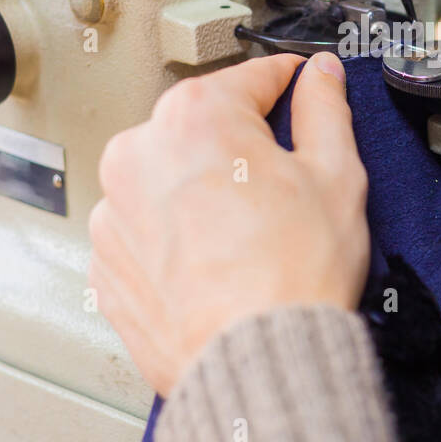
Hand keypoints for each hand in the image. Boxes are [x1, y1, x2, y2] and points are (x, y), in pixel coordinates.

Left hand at [88, 52, 369, 396]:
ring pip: (169, 177)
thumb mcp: (335, 174)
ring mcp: (113, 212)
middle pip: (201, 126)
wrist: (257, 363)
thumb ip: (324, 109)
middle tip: (283, 182)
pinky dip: (176, 235)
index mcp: (194, 116)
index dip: (287, 83)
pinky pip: (146, 228)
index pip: (250, 77)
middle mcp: (138, 154)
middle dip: (240, 144)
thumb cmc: (292, 277)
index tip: (299, 86)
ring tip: (248, 232)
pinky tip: (217, 258)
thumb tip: (320, 77)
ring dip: (202, 189)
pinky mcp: (106, 262)